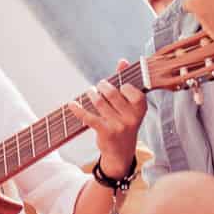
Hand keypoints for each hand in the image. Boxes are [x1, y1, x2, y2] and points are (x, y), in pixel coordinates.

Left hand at [66, 61, 146, 177]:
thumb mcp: (130, 106)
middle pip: (112, 93)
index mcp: (141, 109)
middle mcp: (132, 118)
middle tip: (99, 86)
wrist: (121, 152)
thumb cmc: (125, 122)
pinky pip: (88, 117)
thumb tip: (122, 61)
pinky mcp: (105, 133)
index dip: (122, 85)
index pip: (131, 90)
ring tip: (90, 93)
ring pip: (99, 103)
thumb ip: (126, 82)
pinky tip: (72, 104)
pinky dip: (78, 109)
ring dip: (91, 94)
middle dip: (102, 86)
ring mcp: (119, 126)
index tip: (118, 85)